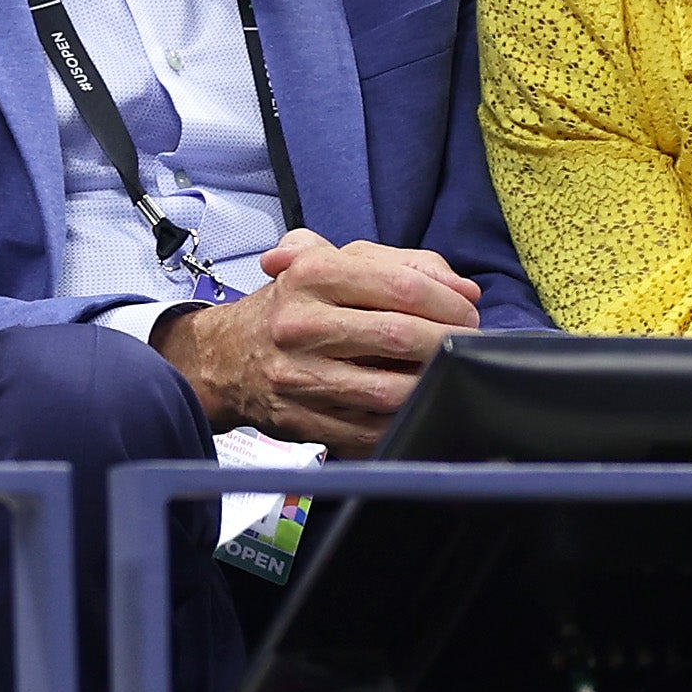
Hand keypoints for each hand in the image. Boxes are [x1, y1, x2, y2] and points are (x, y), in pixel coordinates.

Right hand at [151, 230, 482, 456]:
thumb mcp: (331, 262)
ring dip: (430, 385)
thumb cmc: (290, 306)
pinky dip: (402, 419)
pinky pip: (370, 428)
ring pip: (390, 389)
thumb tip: (464, 291)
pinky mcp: (301, 418)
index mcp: (312, 274)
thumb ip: (401, 264)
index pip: (402, 285)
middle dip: (449, 344)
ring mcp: (299, 375)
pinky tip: (414, 405)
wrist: (223, 356)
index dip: (449, 302)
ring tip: (444, 375)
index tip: (467, 314)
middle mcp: (301, 323)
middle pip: (401, 336)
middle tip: (466, 346)